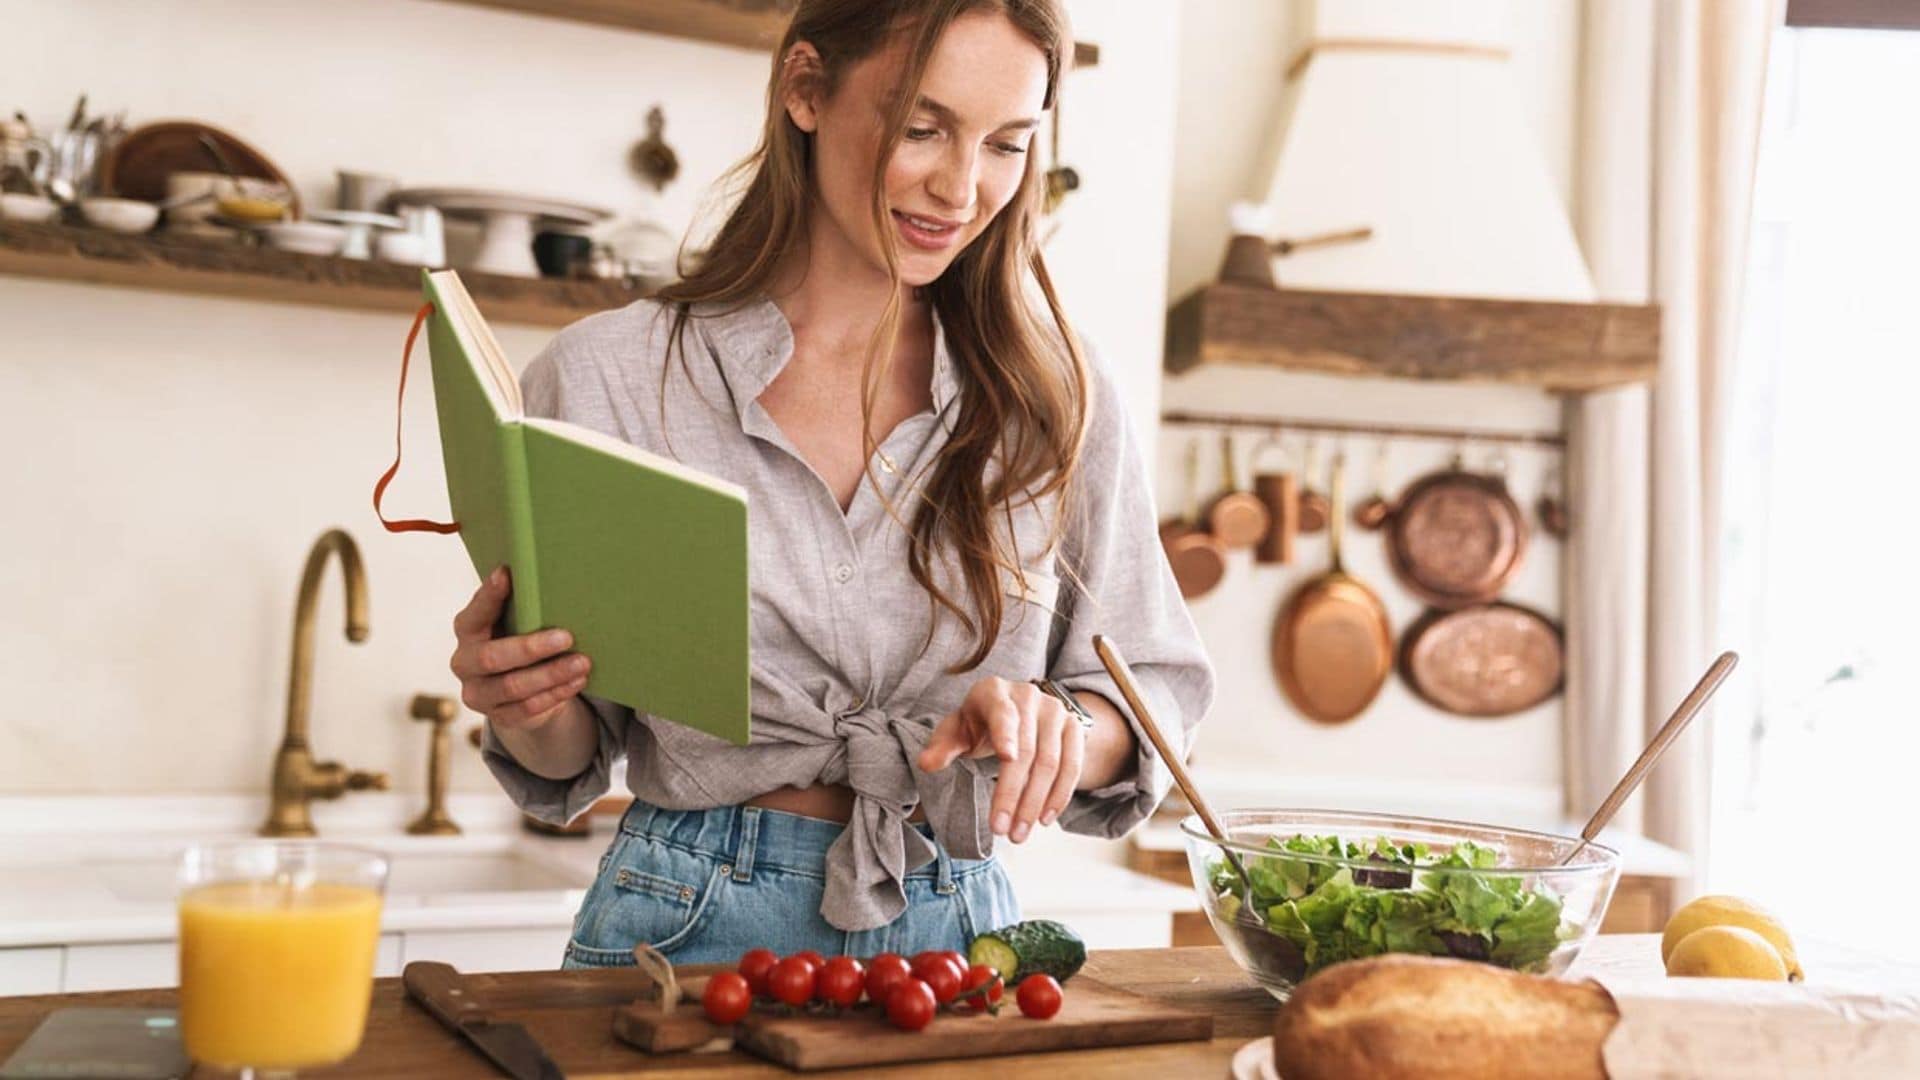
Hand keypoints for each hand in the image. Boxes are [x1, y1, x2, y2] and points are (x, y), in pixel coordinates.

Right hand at [449, 566, 590, 731]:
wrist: (520, 689)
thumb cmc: (520, 639)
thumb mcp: (517, 622)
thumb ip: (523, 606)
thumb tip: (555, 581)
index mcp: (467, 631)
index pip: (474, 613)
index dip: (489, 595)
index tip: (507, 573)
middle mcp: (464, 663)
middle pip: (493, 658)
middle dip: (531, 648)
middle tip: (567, 636)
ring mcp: (479, 693)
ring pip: (514, 687)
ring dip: (552, 674)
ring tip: (582, 662)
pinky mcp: (498, 716)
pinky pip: (528, 708)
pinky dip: (556, 694)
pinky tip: (577, 681)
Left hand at [916, 677, 1083, 842]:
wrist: (1016, 707)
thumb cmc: (979, 723)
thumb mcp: (956, 730)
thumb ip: (942, 747)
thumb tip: (926, 764)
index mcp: (994, 692)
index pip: (1002, 714)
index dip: (1004, 735)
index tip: (1006, 757)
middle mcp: (1029, 696)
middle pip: (1026, 750)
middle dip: (1013, 794)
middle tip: (1002, 829)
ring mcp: (1055, 711)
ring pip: (1051, 763)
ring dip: (1036, 803)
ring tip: (1019, 833)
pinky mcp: (1074, 727)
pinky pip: (1072, 766)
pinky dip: (1059, 796)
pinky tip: (1044, 819)